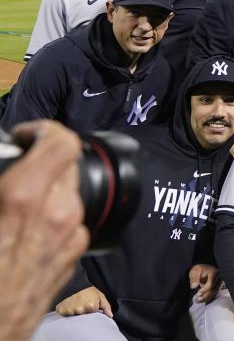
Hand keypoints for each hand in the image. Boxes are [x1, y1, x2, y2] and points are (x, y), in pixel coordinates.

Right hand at [0, 121, 88, 340]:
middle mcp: (59, 211)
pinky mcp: (77, 253)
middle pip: (70, 161)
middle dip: (47, 155)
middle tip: (23, 161)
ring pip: (73, 190)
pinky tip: (31, 222)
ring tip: (23, 194)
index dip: (44, 130)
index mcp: (26, 197)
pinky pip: (73, 218)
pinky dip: (56, 211)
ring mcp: (72, 233)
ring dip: (52, 184)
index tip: (26, 135)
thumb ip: (1, 180)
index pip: (61, 141)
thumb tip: (3, 166)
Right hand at [54, 286, 111, 317]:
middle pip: (84, 316)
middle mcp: (81, 310)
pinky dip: (67, 311)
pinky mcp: (63, 311)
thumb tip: (110, 316)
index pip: (93, 313)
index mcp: (91, 306)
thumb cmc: (88, 291)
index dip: (92, 309)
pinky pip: (66, 315)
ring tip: (76, 303)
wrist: (74, 284)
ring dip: (76, 311)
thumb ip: (106, 307)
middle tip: (83, 303)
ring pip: (75, 315)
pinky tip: (70, 305)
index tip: (90, 303)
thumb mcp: (100, 296)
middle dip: (84, 311)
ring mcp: (71, 311)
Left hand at [189, 264, 220, 302]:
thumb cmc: (199, 270)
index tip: (198, 294)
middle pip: (214, 289)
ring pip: (214, 293)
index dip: (204, 290)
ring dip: (206, 298)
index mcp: (214, 273)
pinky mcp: (218, 287)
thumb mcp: (194, 272)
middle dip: (205, 295)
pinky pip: (214, 293)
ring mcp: (219, 283)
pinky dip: (208, 298)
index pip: (211, 283)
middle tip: (197, 299)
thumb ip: (194, 278)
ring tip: (198, 301)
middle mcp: (219, 278)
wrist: (202, 270)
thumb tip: (194, 286)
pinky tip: (202, 300)